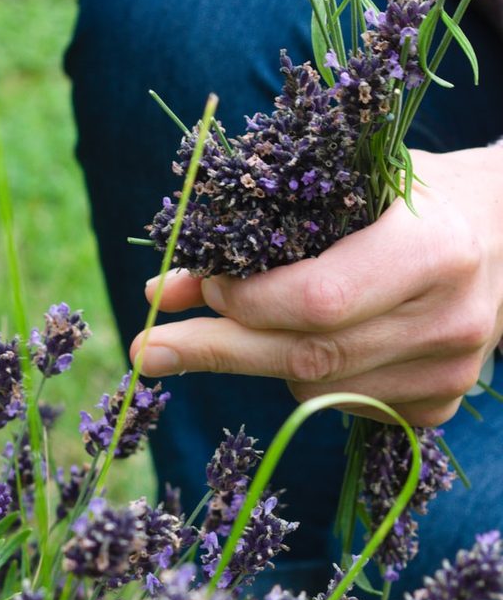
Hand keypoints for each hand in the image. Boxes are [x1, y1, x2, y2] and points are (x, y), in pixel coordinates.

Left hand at [130, 147, 502, 425]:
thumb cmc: (410, 200)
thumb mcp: (341, 194)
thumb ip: (255, 240)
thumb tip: (161, 292)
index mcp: (435, 249)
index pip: (317, 301)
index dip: (246, 302)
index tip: (203, 288)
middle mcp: (452, 319)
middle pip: (305, 356)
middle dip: (215, 350)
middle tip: (147, 351)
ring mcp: (450, 372)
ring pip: (313, 389)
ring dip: (266, 357)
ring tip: (270, 318)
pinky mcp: (439, 405)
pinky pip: (339, 405)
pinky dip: (308, 377)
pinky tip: (326, 340)